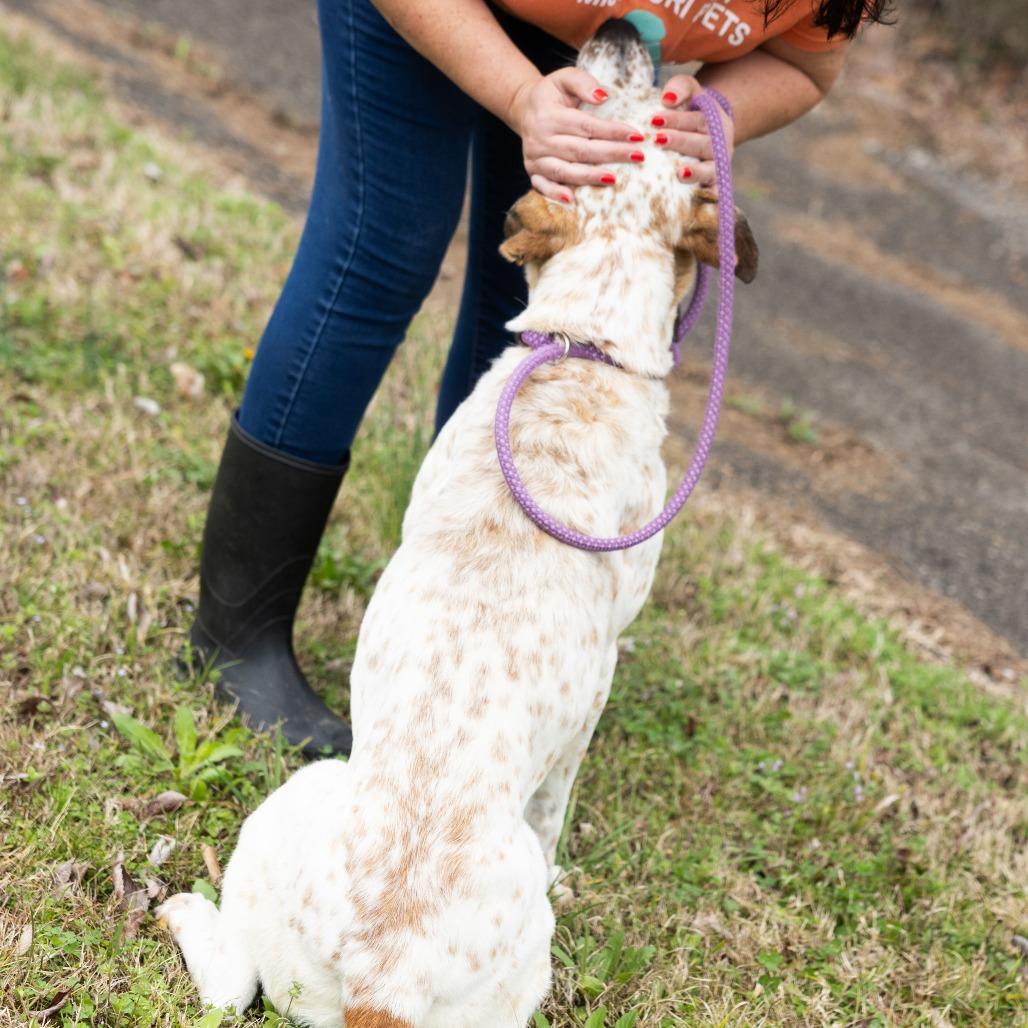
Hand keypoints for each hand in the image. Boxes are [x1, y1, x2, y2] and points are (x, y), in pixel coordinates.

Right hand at [506, 68, 644, 203]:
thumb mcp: (564, 78)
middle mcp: (540, 139)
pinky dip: (555, 194)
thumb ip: (583, 82)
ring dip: (590, 177)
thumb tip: (603, 97)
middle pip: (580, 150)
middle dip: (611, 154)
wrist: (523, 108)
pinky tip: (572, 200)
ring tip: (614, 179)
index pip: (586, 126)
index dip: (612, 131)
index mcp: (549, 115)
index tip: (636, 136)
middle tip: (637, 156)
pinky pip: (543, 186)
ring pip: (565, 171)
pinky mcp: (532, 172)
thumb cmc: (551, 95)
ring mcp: (535, 158)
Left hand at [651, 74, 734, 188]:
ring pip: (710, 169)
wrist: (711, 133)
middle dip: (680, 141)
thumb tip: (667, 98)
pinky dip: (711, 198)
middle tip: (657, 140)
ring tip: (679, 173)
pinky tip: (700, 201)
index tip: (654, 119)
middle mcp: (719, 144)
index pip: (696, 120)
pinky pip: (715, 193)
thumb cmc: (692, 111)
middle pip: (702, 144)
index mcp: (713, 121)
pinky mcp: (715, 185)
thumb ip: (680, 88)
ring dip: (695, 172)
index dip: (677, 120)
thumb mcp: (690, 93)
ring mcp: (718, 166)